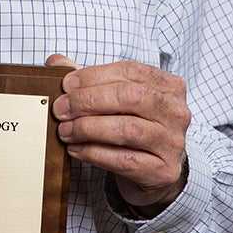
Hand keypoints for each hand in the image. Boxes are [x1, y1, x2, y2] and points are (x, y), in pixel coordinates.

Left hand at [46, 54, 190, 213]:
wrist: (156, 171)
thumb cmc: (135, 128)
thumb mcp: (117, 101)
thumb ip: (90, 80)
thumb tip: (55, 61)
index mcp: (169, 86)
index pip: (130, 71)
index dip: (93, 76)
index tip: (66, 85)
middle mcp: (176, 112)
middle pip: (129, 97)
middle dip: (88, 101)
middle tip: (61, 109)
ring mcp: (173, 143)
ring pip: (127, 129)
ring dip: (88, 128)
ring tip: (65, 131)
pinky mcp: (163, 171)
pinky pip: (124, 160)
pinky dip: (94, 153)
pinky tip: (76, 150)